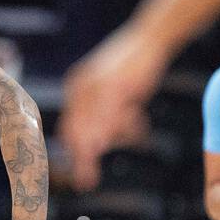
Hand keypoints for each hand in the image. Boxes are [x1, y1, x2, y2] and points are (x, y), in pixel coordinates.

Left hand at [60, 29, 166, 190]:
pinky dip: (108, 132)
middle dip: (80, 159)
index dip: (73, 152)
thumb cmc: (133, 68)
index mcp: (77, 89)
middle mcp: (80, 87)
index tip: (79, 174)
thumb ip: (107, 116)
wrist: (149, 38)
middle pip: (75, 131)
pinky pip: (109, 115)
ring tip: (102, 162)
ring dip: (94, 150)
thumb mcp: (115, 93)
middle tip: (85, 181)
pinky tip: (108, 144)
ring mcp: (96, 86)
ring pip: (91, 126)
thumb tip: (101, 143)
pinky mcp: (114, 84)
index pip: (69, 127)